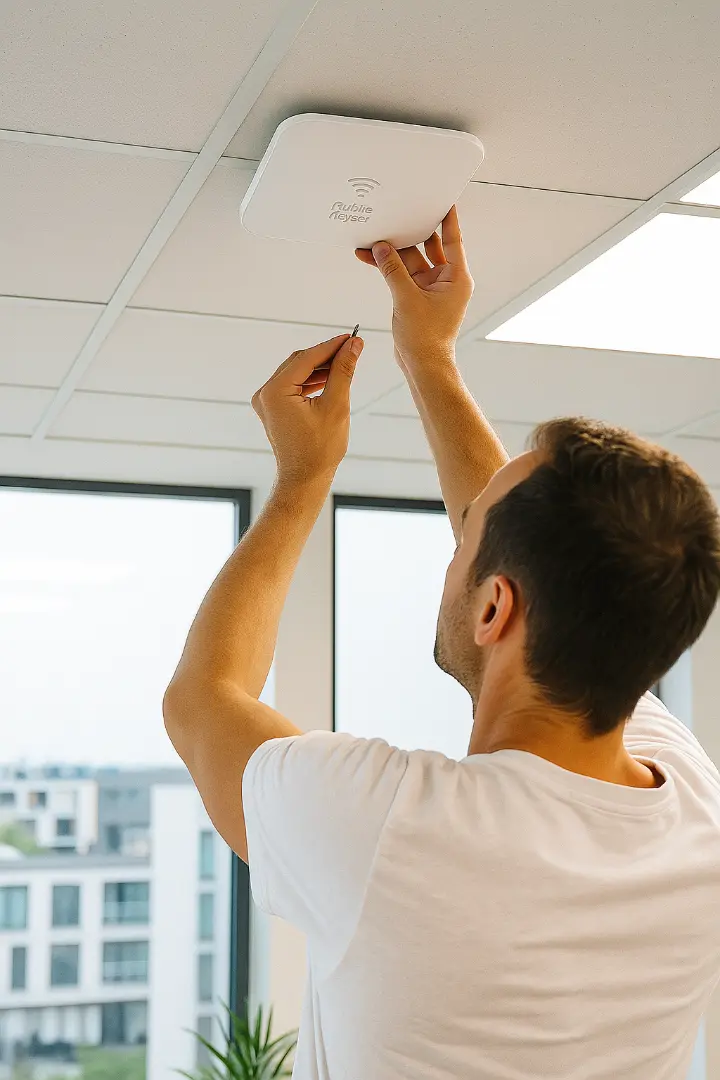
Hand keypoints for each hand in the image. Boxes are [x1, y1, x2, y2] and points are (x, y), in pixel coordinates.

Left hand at [252, 333, 363, 485]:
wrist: (305, 479)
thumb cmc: (320, 448)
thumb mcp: (336, 405)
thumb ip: (343, 370)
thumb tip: (354, 345)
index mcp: (275, 391)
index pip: (307, 358)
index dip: (331, 346)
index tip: (352, 337)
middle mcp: (265, 394)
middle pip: (299, 362)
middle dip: (326, 355)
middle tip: (352, 347)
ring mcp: (266, 402)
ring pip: (297, 373)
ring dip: (320, 368)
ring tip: (346, 363)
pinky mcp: (273, 409)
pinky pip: (293, 386)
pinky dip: (312, 381)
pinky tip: (330, 379)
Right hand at [355, 205, 472, 365]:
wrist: (422, 366)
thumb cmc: (426, 339)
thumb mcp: (407, 299)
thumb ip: (393, 270)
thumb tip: (381, 247)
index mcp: (456, 278)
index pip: (452, 240)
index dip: (447, 218)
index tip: (443, 199)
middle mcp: (446, 280)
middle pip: (427, 247)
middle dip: (411, 233)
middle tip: (399, 212)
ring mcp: (430, 289)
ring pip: (410, 262)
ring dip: (392, 253)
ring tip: (373, 238)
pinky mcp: (415, 297)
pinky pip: (401, 276)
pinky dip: (388, 268)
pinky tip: (370, 257)